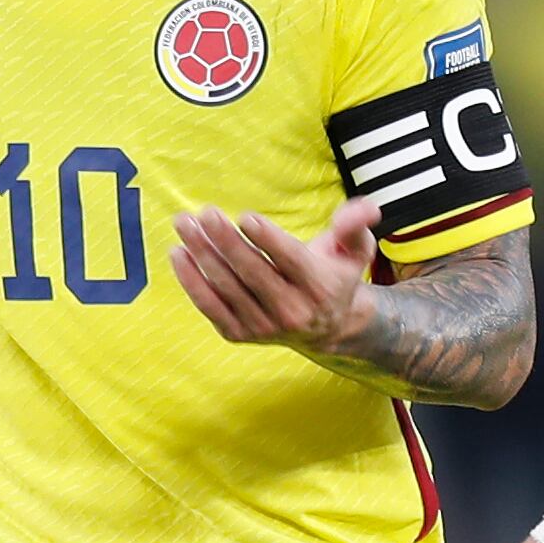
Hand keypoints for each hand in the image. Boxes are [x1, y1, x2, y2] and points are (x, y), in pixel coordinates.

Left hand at [172, 199, 384, 353]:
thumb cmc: (335, 275)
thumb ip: (356, 225)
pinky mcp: (240, 334)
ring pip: (227, 286)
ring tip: (184, 224)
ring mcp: (264, 326)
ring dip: (202, 253)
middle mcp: (292, 311)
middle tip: (204, 212)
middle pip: (252, 271)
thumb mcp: (354, 249)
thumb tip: (365, 208)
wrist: (327, 328)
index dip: (266, 238)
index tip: (244, 216)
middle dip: (224, 240)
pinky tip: (178, 254)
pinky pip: (210, 306)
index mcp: (320, 287)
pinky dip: (191, 281)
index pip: (289, 260)